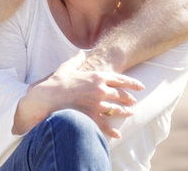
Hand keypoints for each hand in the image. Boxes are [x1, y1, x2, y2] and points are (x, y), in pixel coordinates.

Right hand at [14, 51, 144, 138]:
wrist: (47, 98)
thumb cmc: (56, 82)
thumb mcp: (66, 67)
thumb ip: (76, 60)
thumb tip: (81, 52)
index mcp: (96, 77)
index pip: (120, 79)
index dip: (132, 83)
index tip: (140, 86)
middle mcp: (100, 90)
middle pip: (121, 94)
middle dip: (129, 98)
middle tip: (133, 100)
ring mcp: (97, 105)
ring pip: (117, 110)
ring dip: (125, 112)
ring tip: (129, 113)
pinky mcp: (91, 117)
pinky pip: (106, 125)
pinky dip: (113, 131)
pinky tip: (118, 134)